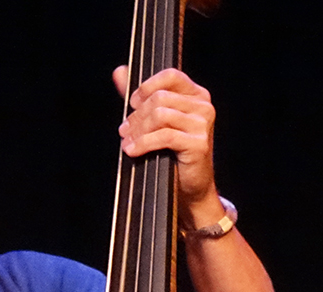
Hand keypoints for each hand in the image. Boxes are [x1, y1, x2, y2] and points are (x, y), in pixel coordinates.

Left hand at [113, 66, 223, 229]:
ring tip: (128, 142)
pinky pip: (164, 136)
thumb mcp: (155, 122)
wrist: (189, 190)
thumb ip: (139, 97)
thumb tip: (119, 72)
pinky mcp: (199, 143)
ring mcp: (203, 124)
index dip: (146, 87)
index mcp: (196, 95)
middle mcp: (203, 106)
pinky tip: (133, 151)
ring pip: (160, 115)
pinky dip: (144, 143)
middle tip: (124, 131)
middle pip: (160, 97)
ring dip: (138, 130)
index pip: (170, 76)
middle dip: (137, 116)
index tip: (132, 104)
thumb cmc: (172, 156)